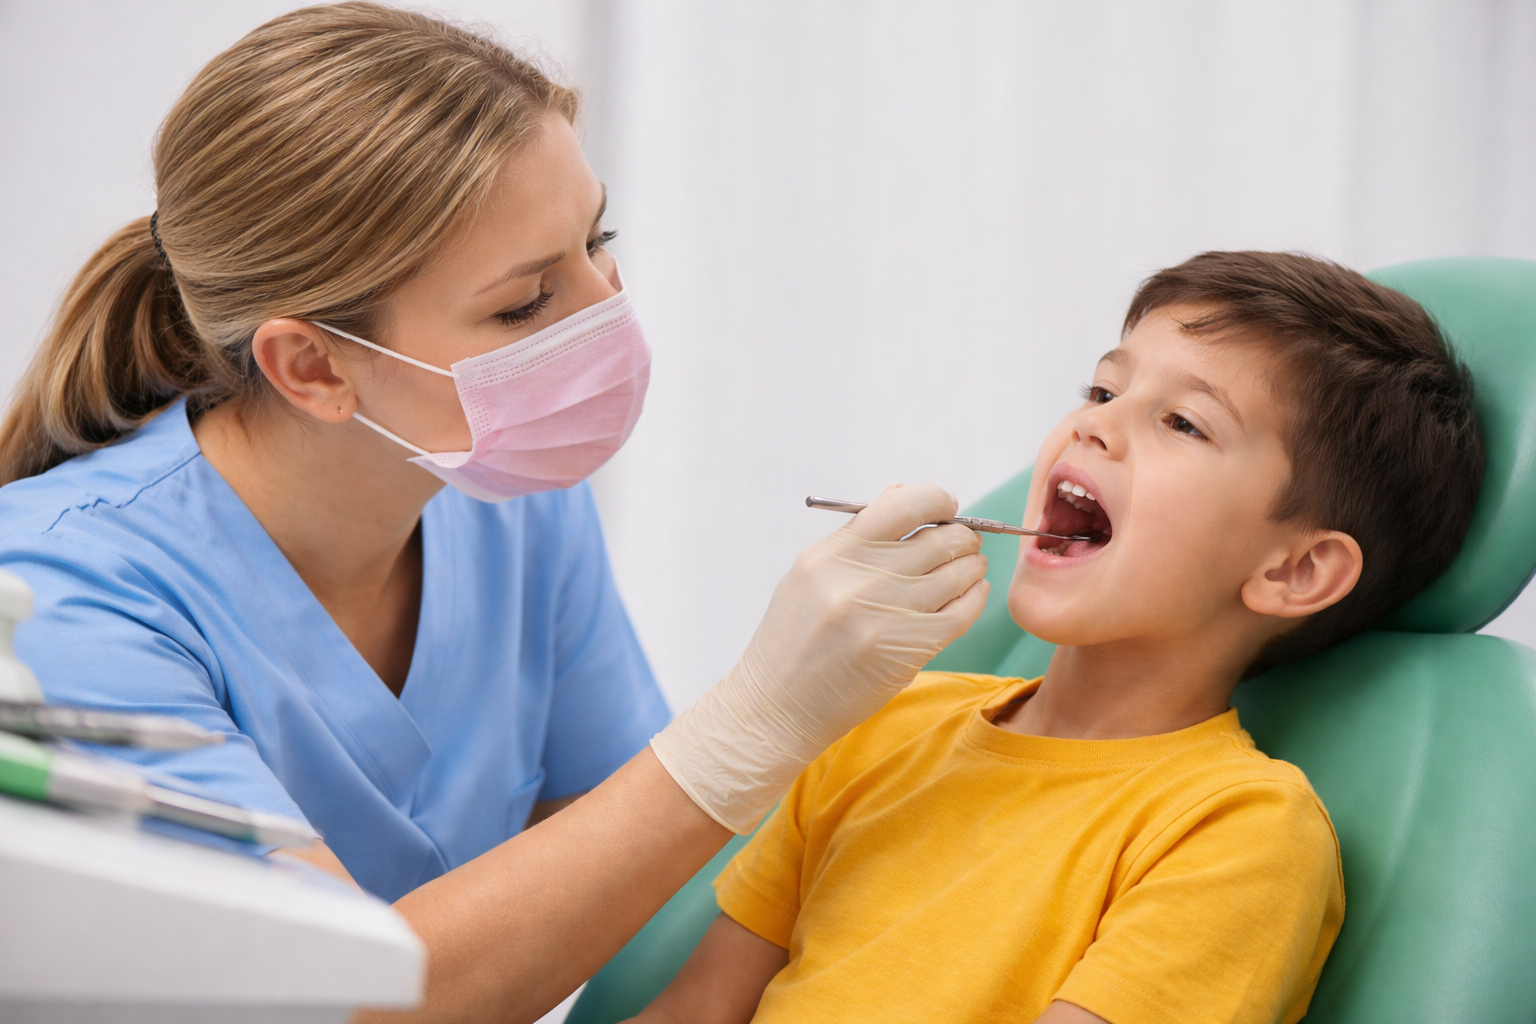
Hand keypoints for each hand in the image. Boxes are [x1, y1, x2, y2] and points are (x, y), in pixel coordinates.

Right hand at [652, 484, 988, 831]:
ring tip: (969, 567)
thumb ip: (858, 536)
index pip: (903, 505)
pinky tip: (971, 592)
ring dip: (972, 565)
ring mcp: (887, 616)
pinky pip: (963, 611)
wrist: (777, 706)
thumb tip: (903, 494)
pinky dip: (975, 596)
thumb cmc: (793, 638)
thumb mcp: (810, 574)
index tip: (945, 507)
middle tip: (964, 542)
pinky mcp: (909, 649)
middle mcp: (860, 580)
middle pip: (940, 539)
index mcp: (833, 554)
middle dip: (962, 535)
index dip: (936, 500)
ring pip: (958, 573)